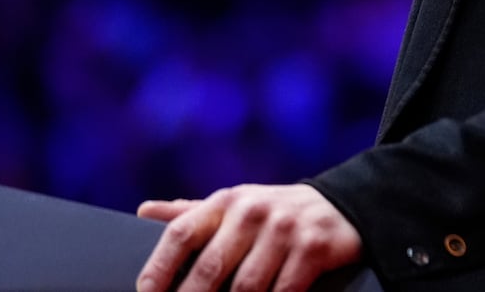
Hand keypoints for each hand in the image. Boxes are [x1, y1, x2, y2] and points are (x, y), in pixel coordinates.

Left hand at [136, 183, 361, 291]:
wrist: (341, 207)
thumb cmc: (273, 213)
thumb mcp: (235, 205)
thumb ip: (192, 214)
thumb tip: (144, 211)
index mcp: (226, 201)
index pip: (181, 232)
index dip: (157, 267)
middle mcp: (252, 211)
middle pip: (209, 268)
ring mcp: (284, 229)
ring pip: (246, 288)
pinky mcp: (312, 248)